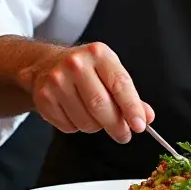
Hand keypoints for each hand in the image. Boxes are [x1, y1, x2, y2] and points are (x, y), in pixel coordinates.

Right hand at [17, 42, 154, 142]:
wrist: (46, 64)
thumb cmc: (86, 70)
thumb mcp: (110, 73)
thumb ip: (130, 96)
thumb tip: (146, 117)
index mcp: (98, 54)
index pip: (119, 84)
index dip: (132, 107)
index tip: (140, 125)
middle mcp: (76, 64)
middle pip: (101, 105)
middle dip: (117, 125)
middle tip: (124, 135)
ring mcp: (57, 81)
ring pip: (85, 120)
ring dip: (96, 126)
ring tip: (94, 116)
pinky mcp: (44, 98)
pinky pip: (69, 126)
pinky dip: (77, 127)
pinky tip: (75, 113)